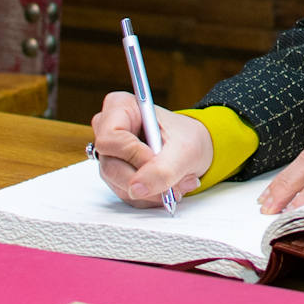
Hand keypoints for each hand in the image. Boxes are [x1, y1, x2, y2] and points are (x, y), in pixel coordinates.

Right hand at [89, 91, 212, 207]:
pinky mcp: (116, 176)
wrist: (193, 149)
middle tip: (175, 180)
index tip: (156, 159)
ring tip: (178, 181)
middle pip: (111, 166)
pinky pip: (128, 195)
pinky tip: (168, 186)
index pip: (109, 138)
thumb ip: (162, 169)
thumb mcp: (184, 150)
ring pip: (120, 185)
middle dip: (147, 180)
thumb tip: (136, 189)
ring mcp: (110, 156)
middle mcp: (109, 131)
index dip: (132, 154)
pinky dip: (151, 196)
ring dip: (153, 191)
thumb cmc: (188, 138)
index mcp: (120, 107)